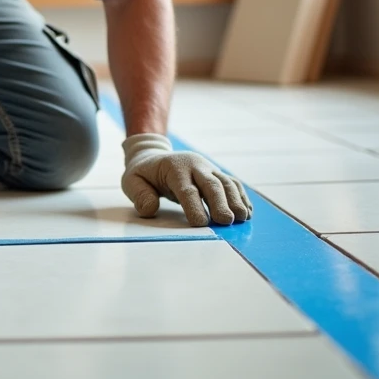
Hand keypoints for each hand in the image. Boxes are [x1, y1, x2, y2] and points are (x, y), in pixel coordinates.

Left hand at [121, 134, 251, 226]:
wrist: (154, 155)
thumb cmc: (143, 173)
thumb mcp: (132, 181)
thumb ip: (139, 195)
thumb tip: (149, 210)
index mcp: (174, 167)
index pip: (186, 189)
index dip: (194, 206)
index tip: (201, 224)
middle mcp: (195, 165)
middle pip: (212, 184)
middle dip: (220, 203)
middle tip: (227, 221)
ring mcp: (208, 168)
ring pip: (226, 183)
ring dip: (236, 201)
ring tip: (242, 219)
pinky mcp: (216, 173)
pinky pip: (232, 184)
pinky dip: (241, 197)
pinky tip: (246, 212)